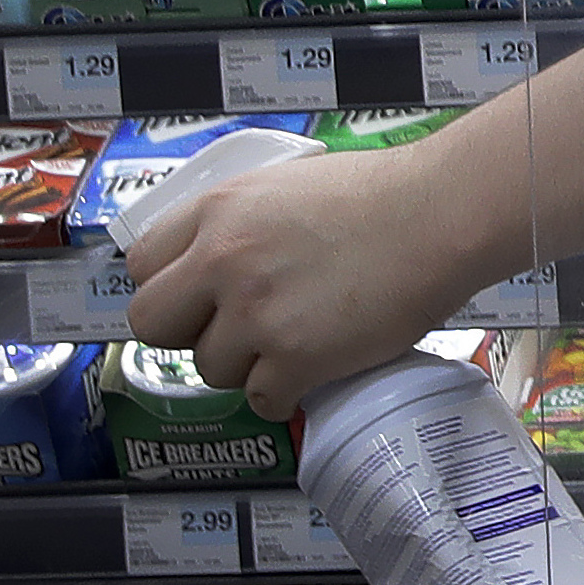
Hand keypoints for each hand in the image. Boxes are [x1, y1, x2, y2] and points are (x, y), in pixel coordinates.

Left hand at [122, 146, 488, 419]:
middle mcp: (223, 261)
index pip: (142, 265)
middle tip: (226, 330)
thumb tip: (218, 257)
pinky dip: (284, 394)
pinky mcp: (295, 358)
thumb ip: (240, 221)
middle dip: (186, 333)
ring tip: (292, 343)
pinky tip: (310, 372)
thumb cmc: (385, 193)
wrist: (440, 215)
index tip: (192, 298)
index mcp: (217, 211)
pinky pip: (261, 400)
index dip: (169, 287)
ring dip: (246, 365)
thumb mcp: (288, 184)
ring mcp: (256, 313)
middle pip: (151, 324)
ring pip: (210, 368)